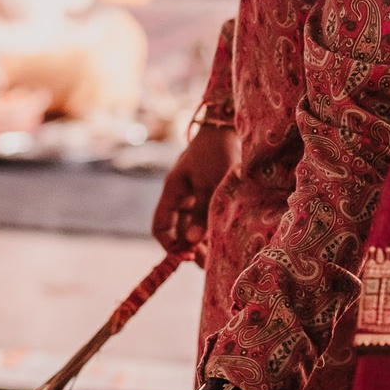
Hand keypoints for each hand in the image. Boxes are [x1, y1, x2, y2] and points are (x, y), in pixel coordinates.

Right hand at [152, 122, 234, 258]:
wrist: (229, 127)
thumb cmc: (217, 152)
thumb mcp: (210, 184)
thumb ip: (202, 213)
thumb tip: (192, 242)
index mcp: (173, 192)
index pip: (161, 226)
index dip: (169, 245)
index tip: (185, 257)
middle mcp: (181, 196)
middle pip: (177, 230)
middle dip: (188, 248)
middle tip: (205, 262)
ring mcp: (194, 195)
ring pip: (193, 226)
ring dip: (201, 241)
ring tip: (215, 255)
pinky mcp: (209, 193)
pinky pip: (205, 218)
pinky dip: (211, 229)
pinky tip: (222, 239)